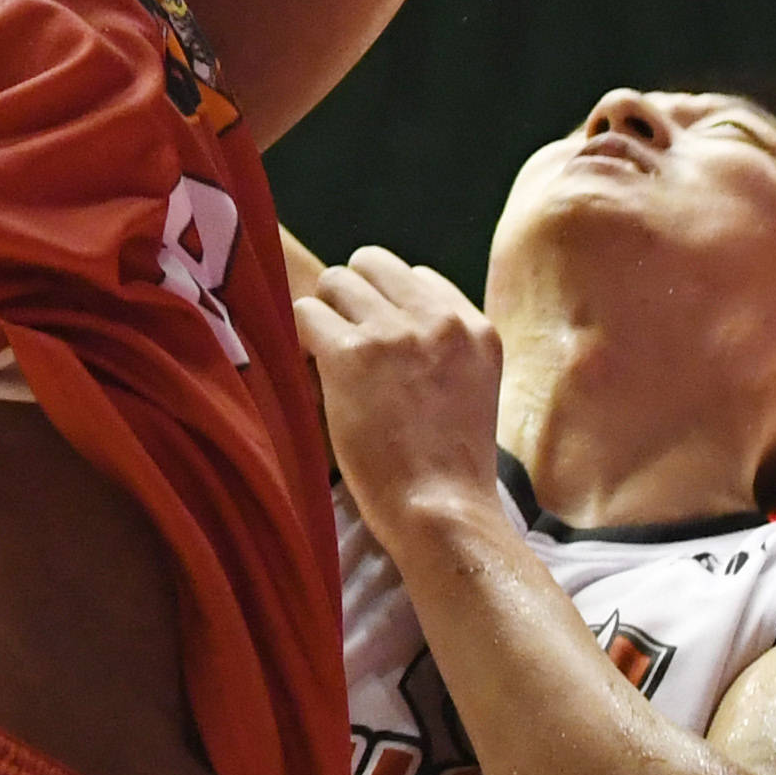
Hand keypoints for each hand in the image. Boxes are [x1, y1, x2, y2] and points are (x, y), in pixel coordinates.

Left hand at [295, 249, 506, 549]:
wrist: (441, 510)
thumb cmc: (450, 469)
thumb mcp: (472, 391)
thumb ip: (443, 350)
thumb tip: (388, 322)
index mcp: (476, 328)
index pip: (419, 276)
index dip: (389, 307)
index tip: (380, 346)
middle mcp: (440, 320)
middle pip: (372, 264)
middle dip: (352, 298)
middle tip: (344, 344)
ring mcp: (396, 332)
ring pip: (335, 281)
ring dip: (324, 315)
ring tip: (326, 360)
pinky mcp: (353, 353)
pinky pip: (304, 312)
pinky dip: (299, 338)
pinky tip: (310, 371)